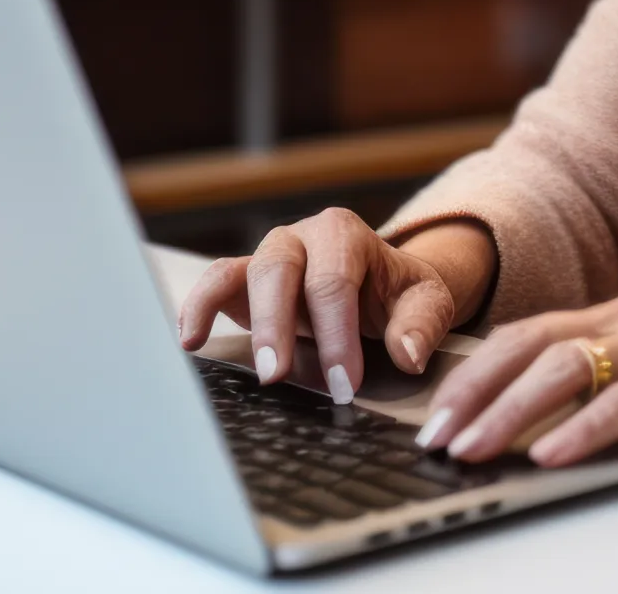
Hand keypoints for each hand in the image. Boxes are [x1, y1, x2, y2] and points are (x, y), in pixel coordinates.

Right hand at [177, 210, 494, 403]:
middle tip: (278, 377)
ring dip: (244, 322)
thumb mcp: (426, 302)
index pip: (335, 281)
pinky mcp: (245, 280)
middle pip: (281, 269)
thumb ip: (421, 324)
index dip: (337, 333)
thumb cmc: (399, 294)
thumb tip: (409, 355)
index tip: (345, 383)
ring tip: (244, 367)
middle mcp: (303, 237)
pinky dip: (199, 306)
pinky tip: (191, 342)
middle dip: (278, 325)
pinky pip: (216, 282)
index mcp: (346, 234)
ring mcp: (271, 256)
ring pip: (247, 274)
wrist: (381, 286)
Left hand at [415, 269, 617, 468]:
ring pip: (567, 369)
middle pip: (531, 347)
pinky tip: (553, 454)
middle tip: (433, 438)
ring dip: (511, 411)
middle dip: (474, 392)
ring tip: (473, 449)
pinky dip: (584, 427)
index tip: (434, 410)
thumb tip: (551, 405)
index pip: (528, 333)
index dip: (475, 369)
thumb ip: (617, 361)